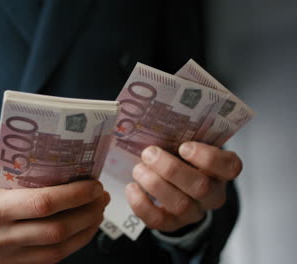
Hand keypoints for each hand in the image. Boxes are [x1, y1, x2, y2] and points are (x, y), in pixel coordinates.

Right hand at [0, 149, 109, 263]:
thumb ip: (8, 157)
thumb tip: (48, 154)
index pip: (41, 204)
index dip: (73, 195)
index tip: (92, 184)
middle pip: (55, 230)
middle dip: (87, 213)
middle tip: (101, 196)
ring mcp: (0, 259)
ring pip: (56, 251)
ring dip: (84, 231)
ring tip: (96, 212)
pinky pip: (46, 262)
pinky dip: (68, 246)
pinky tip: (79, 230)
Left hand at [125, 142, 241, 231]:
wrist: (173, 186)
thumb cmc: (179, 158)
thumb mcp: (186, 144)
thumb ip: (179, 135)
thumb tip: (153, 120)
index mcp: (221, 170)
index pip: (230, 167)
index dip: (208, 157)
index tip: (184, 146)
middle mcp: (212, 194)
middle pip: (200, 187)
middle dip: (171, 169)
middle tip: (149, 153)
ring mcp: (193, 212)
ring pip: (180, 204)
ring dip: (155, 184)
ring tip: (138, 169)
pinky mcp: (172, 224)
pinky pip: (158, 220)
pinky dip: (141, 204)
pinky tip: (131, 187)